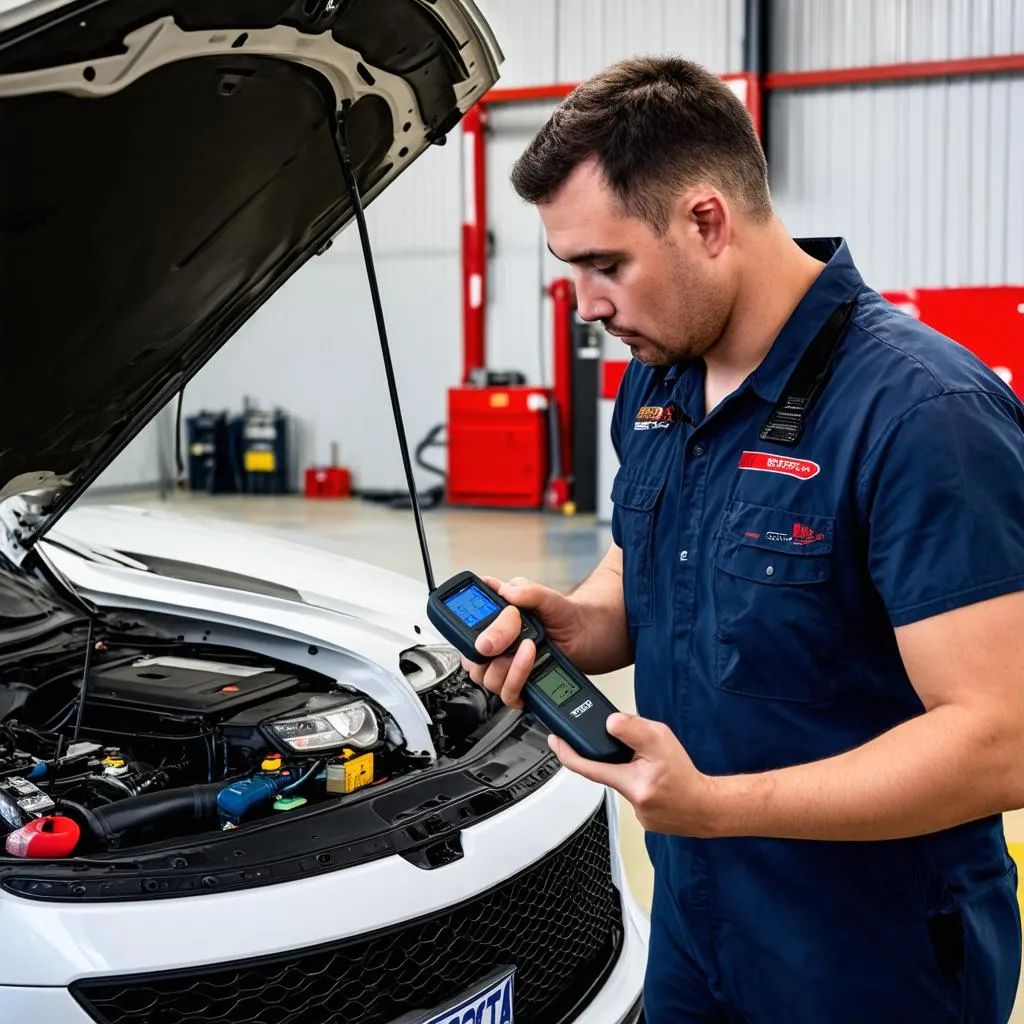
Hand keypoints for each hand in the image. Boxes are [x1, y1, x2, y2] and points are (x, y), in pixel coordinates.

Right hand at [460, 575, 583, 709]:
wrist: (589, 636)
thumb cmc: (563, 615)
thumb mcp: (546, 597)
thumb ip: (526, 591)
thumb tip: (504, 590)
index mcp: (491, 621)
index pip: (462, 628)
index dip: (462, 629)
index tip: (479, 626)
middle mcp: (494, 647)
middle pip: (471, 658)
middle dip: (489, 648)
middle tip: (509, 636)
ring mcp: (505, 668)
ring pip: (487, 677)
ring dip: (508, 663)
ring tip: (529, 645)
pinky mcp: (519, 686)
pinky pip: (507, 693)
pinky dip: (517, 677)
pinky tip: (531, 660)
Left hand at [549, 713, 717, 836]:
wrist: (709, 807)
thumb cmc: (686, 775)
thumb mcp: (661, 739)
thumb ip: (632, 728)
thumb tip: (610, 723)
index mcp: (631, 781)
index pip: (586, 766)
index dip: (566, 752)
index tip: (554, 740)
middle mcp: (630, 800)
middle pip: (609, 771)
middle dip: (617, 757)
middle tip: (634, 752)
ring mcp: (636, 813)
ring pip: (623, 781)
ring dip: (633, 771)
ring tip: (656, 768)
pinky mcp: (644, 819)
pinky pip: (635, 793)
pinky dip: (643, 783)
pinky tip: (659, 782)